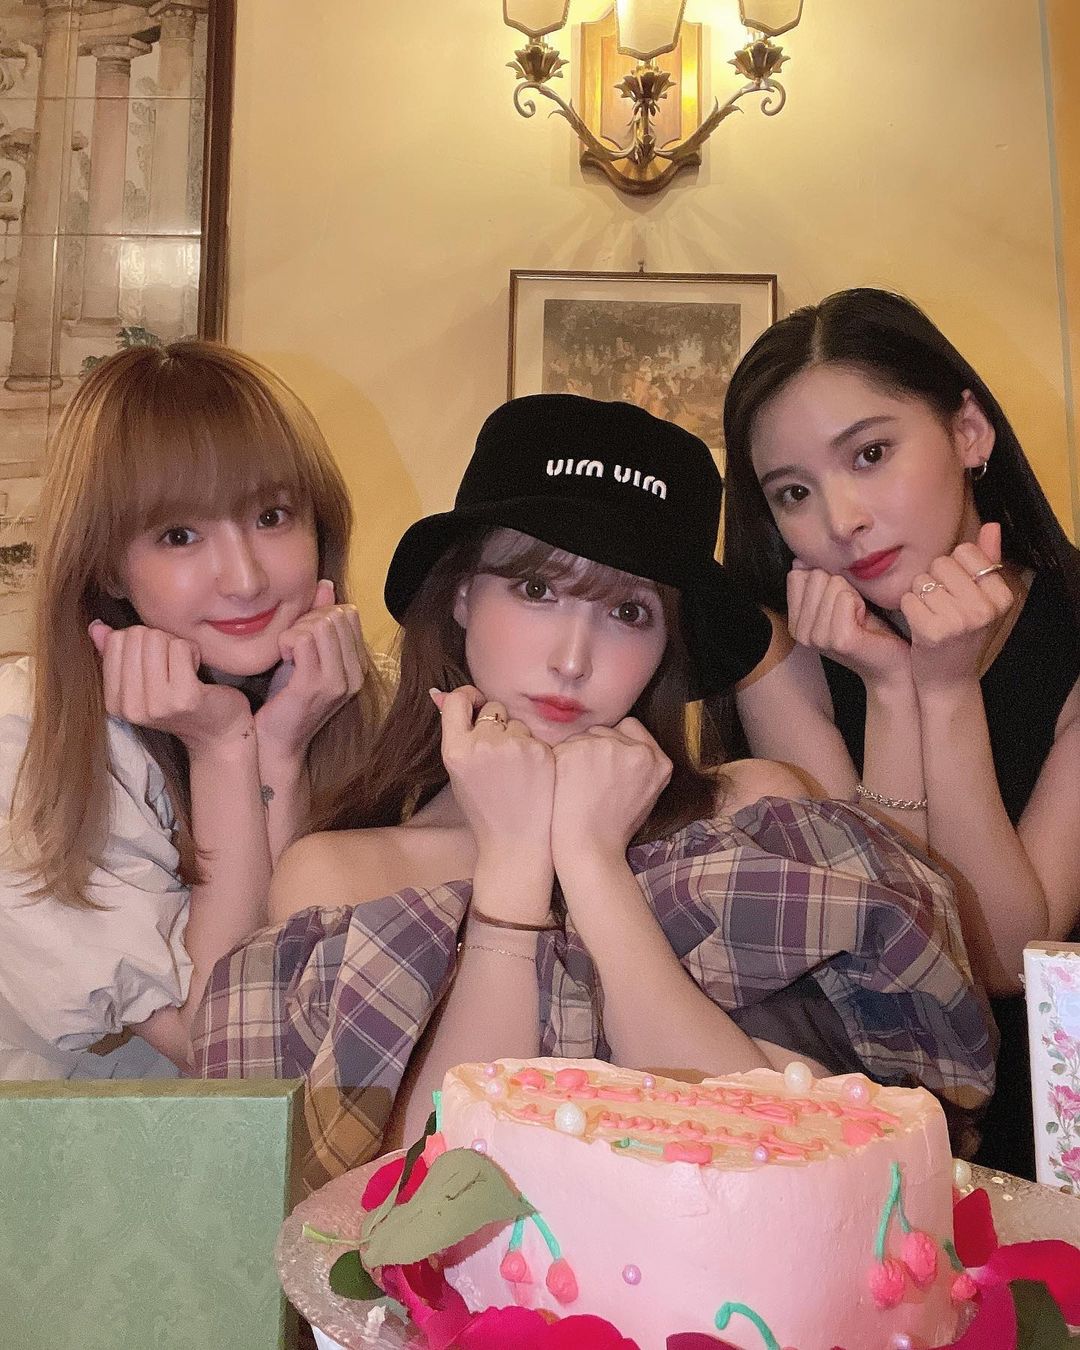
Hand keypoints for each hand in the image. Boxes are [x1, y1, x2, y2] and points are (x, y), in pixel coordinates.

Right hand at [89, 620, 251, 752]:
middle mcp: (131, 707)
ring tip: (185, 668)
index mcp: (114, 702)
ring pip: (158, 639)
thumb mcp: (144, 681)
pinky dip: (192, 651)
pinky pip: (180, 647)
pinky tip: (197, 672)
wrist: (218, 733)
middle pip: (137, 636)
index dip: (140, 641)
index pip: (115, 641)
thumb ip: (118, 654)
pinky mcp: (185, 698)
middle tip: (173, 665)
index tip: (156, 662)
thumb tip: (97, 627)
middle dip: (160, 641)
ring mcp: (157, 704)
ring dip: (177, 646)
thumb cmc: (182, 702)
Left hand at [254, 579, 367, 759]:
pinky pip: (302, 640)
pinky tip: (282, 656)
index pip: (348, 614)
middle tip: (292, 643)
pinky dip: (286, 640)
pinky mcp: (314, 686)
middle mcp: (354, 674)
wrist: (277, 741)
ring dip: (296, 630)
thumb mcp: (308, 656)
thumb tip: (326, 586)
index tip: (303, 634)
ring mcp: (337, 681)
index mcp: (358, 666)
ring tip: (287, 651)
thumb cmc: (288, 697)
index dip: (321, 614)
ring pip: (320, 625)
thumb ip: (320, 621)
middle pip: (335, 616)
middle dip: (307, 620)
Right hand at [433, 685, 555, 870]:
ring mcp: (513, 746)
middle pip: (492, 708)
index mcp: (455, 750)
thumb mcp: (457, 772)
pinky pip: (534, 736)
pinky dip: (532, 750)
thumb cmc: (484, 808)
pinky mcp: (539, 751)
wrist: (516, 841)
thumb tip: (440, 694)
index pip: (458, 700)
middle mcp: (482, 744)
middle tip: (497, 753)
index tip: (475, 703)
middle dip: (496, 722)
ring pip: (516, 721)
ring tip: (514, 770)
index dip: (468, 697)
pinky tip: (530, 774)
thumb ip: (454, 734)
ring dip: (515, 737)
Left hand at [550, 717, 671, 869]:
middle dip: (593, 748)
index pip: (630, 726)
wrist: (589, 848)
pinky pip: (562, 746)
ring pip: (581, 736)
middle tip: (589, 781)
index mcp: (658, 761)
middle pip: (604, 730)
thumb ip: (639, 763)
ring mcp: (606, 747)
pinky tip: (562, 785)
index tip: (605, 762)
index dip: (615, 741)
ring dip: (575, 753)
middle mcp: (636, 751)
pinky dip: (558, 762)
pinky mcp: (577, 749)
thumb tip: (619, 740)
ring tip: (576, 786)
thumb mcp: (645, 793)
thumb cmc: (613, 827)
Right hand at [787, 561, 909, 688]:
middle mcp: (800, 633)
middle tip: (851, 612)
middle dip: (840, 586)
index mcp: (795, 623)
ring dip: (853, 596)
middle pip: (816, 576)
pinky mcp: (839, 640)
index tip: (838, 603)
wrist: (890, 664)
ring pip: (833, 584)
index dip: (824, 581)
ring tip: (858, 618)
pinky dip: (861, 603)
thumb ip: (814, 582)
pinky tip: (864, 621)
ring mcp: (818, 638)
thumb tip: (799, 560)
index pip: (797, 575)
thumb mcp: (834, 602)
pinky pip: (847, 598)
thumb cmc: (867, 629)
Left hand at [899, 522, 1014, 691]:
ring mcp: (959, 621)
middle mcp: (984, 609)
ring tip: (931, 615)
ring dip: (919, 595)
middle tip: (941, 606)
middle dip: (933, 580)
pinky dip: (908, 609)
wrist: (948, 678)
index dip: (953, 567)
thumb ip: (987, 560)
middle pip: (941, 564)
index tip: (957, 591)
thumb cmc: (961, 633)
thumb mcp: (982, 598)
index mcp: (1001, 596)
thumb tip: (992, 526)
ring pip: (921, 580)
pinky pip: (908, 599)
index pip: (965, 552)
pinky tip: (919, 625)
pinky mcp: (932, 632)